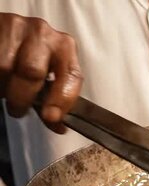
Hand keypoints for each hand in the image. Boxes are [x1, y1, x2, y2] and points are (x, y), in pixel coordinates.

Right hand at [0, 13, 82, 133]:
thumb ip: (51, 98)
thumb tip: (57, 125)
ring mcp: (17, 26)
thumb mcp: (45, 73)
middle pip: (32, 72)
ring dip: (3, 87)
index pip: (71, 75)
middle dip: (22, 97)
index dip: (62, 98)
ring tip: (4, 89)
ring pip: (4, 67)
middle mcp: (43, 33)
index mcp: (64, 47)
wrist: (7, 33)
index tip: (52, 117)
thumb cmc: (28, 57)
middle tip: (17, 109)